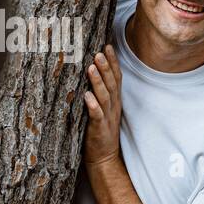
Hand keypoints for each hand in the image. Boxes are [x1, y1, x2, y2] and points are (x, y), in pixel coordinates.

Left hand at [84, 44, 122, 167]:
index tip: (107, 46)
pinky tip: (87, 96)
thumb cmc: (100, 130)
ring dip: (98, 82)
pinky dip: (93, 105)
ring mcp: (107, 117)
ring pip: (104, 96)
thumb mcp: (102, 109)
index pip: (116, 77)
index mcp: (114, 101)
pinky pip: (96, 115)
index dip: (113, 62)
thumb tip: (89, 72)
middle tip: (99, 52)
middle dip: (106, 67)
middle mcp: (113, 106)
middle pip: (111, 83)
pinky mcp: (99, 129)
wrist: (104, 157)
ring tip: (91, 67)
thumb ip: (99, 93)